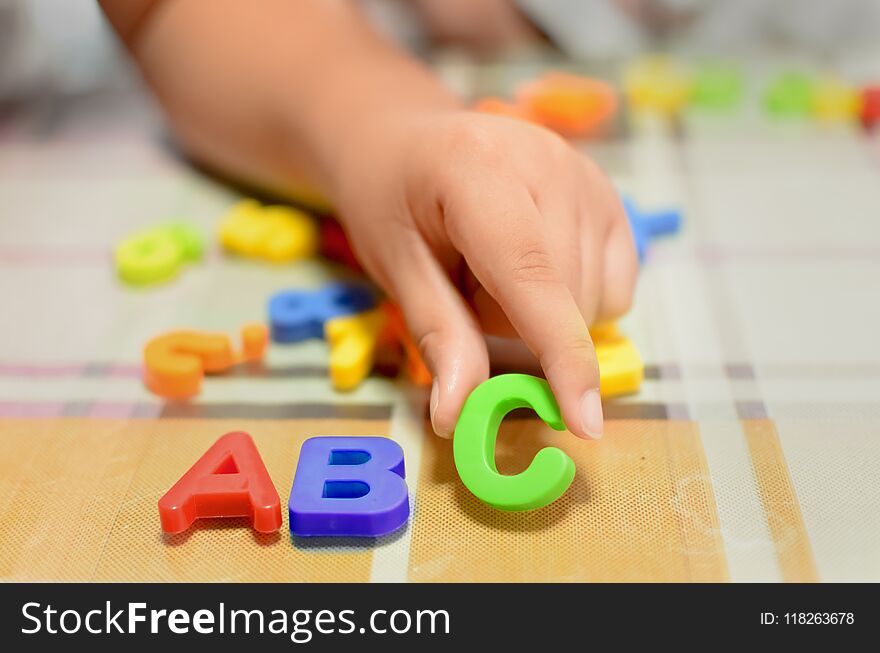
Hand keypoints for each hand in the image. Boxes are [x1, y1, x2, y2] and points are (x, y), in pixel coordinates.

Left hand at [332, 110, 637, 438]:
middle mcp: (549, 161)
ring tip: (493, 270)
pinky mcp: (611, 194)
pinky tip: (535, 270)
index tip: (585, 422)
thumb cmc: (393, 204)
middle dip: (512, 328)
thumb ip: (437, 337)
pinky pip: (615, 287)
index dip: (559, 353)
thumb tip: (457, 415)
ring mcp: (588, 174)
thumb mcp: (395, 268)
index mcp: (478, 170)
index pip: (532, 274)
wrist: (411, 145)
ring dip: (541, 316)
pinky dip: (576, 302)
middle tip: (464, 290)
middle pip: (563, 299)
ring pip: (592, 300)